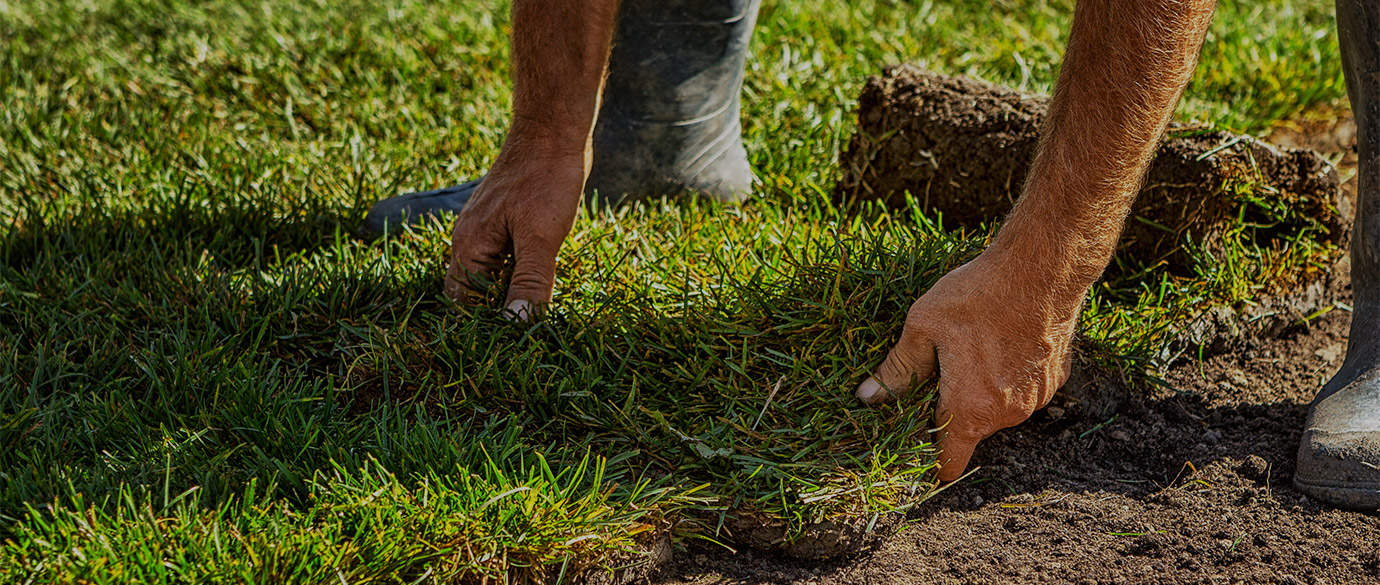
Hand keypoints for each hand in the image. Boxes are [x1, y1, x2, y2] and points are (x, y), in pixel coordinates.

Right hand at [445, 140, 586, 317]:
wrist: (553, 130)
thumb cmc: (545, 180)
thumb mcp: (541, 239)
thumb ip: (529, 283)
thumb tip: (515, 325)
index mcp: (469, 245)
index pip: (462, 301)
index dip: (483, 322)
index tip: (512, 338)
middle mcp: (469, 238)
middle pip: (473, 289)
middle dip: (497, 307)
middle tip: (529, 324)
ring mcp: (486, 227)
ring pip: (491, 272)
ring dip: (511, 288)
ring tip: (539, 303)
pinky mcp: (504, 218)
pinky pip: (504, 255)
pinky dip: (519, 268)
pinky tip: (543, 273)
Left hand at [855, 247, 1081, 481]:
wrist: (1042, 268)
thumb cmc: (977, 296)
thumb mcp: (922, 327)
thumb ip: (897, 369)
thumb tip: (868, 398)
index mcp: (970, 410)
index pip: (949, 463)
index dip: (929, 460)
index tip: (916, 446)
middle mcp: (1007, 414)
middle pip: (971, 429)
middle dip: (952, 408)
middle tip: (938, 370)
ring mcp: (1036, 398)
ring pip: (997, 407)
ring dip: (982, 389)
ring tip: (972, 346)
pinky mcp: (1056, 378)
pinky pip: (1023, 388)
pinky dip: (1009, 374)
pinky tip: (1001, 339)